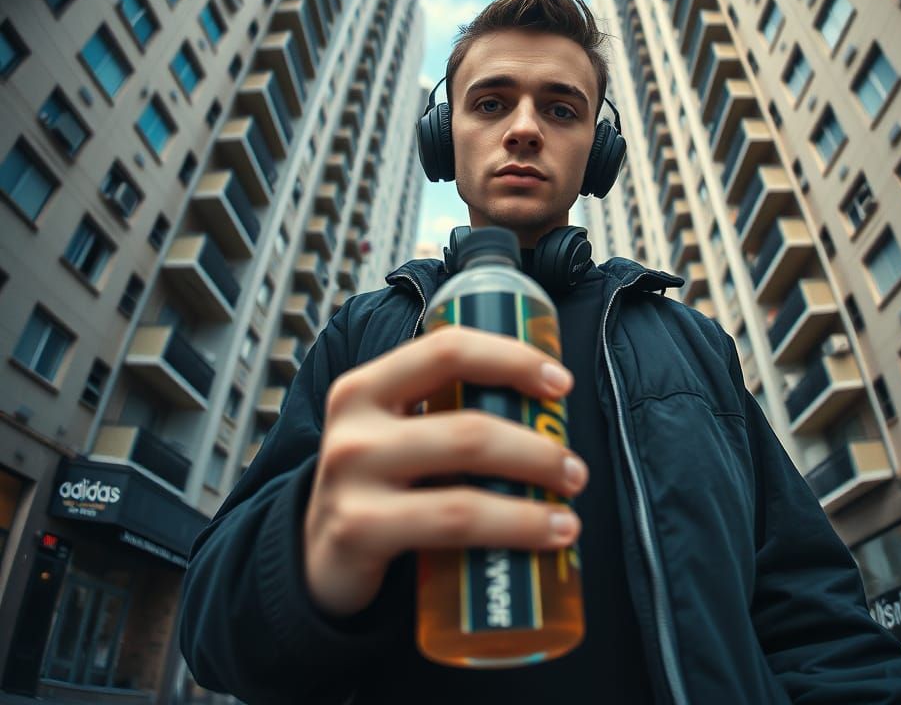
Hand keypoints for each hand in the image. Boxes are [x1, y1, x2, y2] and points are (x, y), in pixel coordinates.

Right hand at [303, 325, 587, 616]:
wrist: (318, 556)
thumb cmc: (379, 483)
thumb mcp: (394, 430)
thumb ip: (443, 406)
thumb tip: (544, 403)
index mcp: (366, 385)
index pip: (448, 350)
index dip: (512, 359)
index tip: (561, 382)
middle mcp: (353, 426)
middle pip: (469, 427)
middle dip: (538, 448)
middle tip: (574, 469)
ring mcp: (352, 480)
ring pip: (466, 483)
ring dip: (532, 495)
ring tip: (569, 508)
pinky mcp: (359, 532)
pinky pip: (454, 526)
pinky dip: (514, 529)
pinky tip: (548, 537)